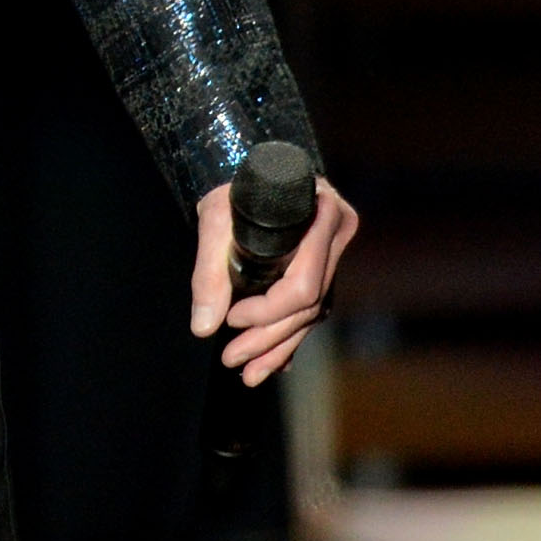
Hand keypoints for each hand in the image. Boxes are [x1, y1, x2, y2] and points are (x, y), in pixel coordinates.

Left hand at [189, 176, 358, 386]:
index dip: (267, 311)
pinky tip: (271, 363)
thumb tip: (203, 327)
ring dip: (278, 348)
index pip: (303, 284)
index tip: (231, 317)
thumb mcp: (215, 218)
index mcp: (324, 216)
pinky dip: (289, 338)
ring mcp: (334, 253)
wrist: (252, 167)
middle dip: (268, 339)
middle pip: (308, 305)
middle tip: (231, 360)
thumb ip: (209, 271)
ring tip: (247, 373)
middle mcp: (337, 235)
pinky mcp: (323, 265)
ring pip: (311, 314)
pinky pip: (311, 310)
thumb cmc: (234, 182)